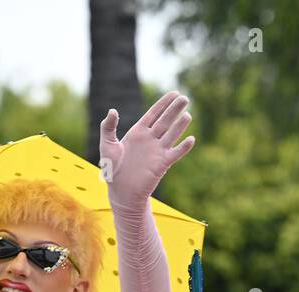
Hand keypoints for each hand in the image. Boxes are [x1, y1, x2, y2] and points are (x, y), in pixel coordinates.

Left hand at [99, 91, 194, 206]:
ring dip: (180, 125)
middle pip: (165, 120)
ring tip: (188, 115)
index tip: (174, 93)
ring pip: (172, 134)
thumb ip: (108, 127)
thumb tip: (112, 110)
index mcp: (138, 132)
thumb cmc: (113, 169)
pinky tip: (191, 139)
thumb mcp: (107, 145)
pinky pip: (175, 154)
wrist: (121, 191)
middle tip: (185, 98)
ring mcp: (157, 151)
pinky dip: (183, 148)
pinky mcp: (162, 164)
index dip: (164, 103)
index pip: (154, 113)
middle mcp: (150, 139)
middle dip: (175, 109)